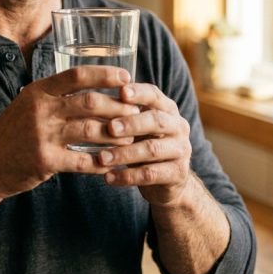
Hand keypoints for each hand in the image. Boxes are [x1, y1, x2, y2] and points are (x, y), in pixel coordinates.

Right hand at [0, 66, 139, 199]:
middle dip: (118, 107)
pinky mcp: (45, 160)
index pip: (77, 74)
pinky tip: (113, 163)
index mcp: (37, 91)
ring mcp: (42, 135)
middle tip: (136, 111)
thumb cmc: (11, 135)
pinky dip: (101, 161)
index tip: (126, 77)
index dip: (104, 74)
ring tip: (131, 138)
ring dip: (115, 135)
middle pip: (89, 102)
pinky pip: (82, 160)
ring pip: (91, 130)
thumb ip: (53, 95)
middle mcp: (40, 109)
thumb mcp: (26, 106)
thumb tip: (89, 85)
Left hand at [95, 83, 192, 207]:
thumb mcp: (137, 127)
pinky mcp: (178, 174)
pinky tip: (109, 177)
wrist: (167, 181)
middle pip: (156, 121)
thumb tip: (91, 102)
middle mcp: (178, 126)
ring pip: (152, 149)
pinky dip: (127, 176)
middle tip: (110, 128)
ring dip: (124, 154)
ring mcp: (181, 150)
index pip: (154, 95)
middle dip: (131, 123)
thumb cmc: (144, 144)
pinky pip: (150, 174)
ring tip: (102, 158)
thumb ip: (123, 115)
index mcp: (167, 109)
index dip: (138, 92)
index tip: (121, 92)